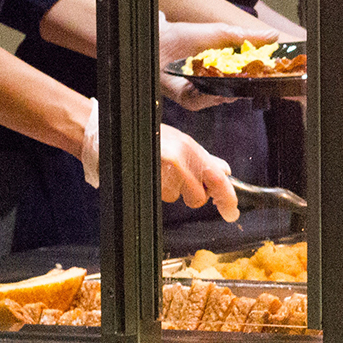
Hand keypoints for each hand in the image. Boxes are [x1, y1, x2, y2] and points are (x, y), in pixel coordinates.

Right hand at [77, 100, 239, 221]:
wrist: (111, 129)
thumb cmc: (145, 134)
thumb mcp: (179, 141)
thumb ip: (203, 158)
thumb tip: (224, 171)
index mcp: (191, 148)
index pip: (219, 179)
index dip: (227, 199)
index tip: (231, 213)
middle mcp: (180, 158)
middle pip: (197, 197)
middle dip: (191, 195)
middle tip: (179, 179)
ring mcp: (162, 169)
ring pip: (175, 197)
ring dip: (169, 189)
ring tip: (157, 169)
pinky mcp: (146, 178)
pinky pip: (158, 196)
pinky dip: (154, 189)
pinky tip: (148, 173)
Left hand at [156, 16, 283, 110]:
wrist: (159, 38)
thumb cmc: (188, 34)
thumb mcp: (222, 33)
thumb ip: (247, 37)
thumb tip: (275, 35)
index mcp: (227, 68)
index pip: (248, 77)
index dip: (259, 77)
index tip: (268, 74)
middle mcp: (216, 82)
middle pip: (237, 91)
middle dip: (245, 88)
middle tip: (252, 81)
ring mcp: (202, 91)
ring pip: (220, 99)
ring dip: (227, 93)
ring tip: (232, 84)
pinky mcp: (187, 98)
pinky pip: (200, 102)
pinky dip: (206, 96)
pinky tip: (210, 88)